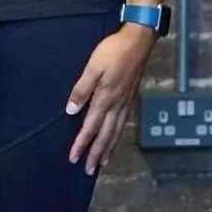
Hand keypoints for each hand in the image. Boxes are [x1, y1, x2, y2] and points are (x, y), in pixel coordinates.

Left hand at [66, 26, 155, 174]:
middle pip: (105, 135)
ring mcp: (126, 102)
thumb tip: (72, 111)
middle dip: (96, 154)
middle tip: (89, 170)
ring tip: (103, 162)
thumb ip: (82, 89)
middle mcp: (117, 105)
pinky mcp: (131, 97)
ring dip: (108, 148)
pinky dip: (118, 135)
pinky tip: (115, 137)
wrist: (139, 41)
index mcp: (105, 98)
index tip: (73, 158)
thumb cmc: (113, 51)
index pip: (90, 127)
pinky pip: (123, 123)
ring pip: (116, 131)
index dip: (81, 143)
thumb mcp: (93, 67)